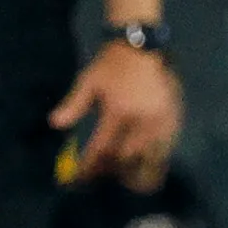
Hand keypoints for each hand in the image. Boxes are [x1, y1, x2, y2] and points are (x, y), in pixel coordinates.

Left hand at [52, 41, 182, 175]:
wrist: (141, 47)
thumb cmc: (111, 65)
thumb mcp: (88, 81)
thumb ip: (73, 104)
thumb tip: (54, 123)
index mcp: (119, 111)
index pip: (102, 148)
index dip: (90, 167)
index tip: (79, 178)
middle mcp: (142, 120)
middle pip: (125, 158)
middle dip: (110, 171)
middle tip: (99, 176)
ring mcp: (161, 122)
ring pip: (149, 159)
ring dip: (135, 172)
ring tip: (125, 181)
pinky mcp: (173, 120)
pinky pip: (165, 150)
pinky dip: (155, 162)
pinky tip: (146, 168)